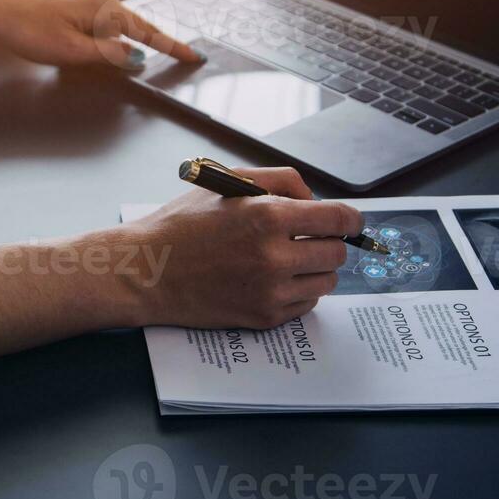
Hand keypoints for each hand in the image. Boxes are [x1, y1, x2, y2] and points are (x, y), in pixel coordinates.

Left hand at [0, 0, 201, 68]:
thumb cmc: (23, 26)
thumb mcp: (69, 52)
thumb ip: (107, 55)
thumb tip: (135, 57)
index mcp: (103, 4)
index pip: (146, 31)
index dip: (170, 47)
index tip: (193, 56)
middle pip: (124, 27)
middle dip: (116, 49)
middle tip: (80, 57)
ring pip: (106, 24)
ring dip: (95, 42)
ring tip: (58, 46)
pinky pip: (92, 16)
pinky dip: (87, 32)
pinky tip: (62, 38)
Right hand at [126, 168, 362, 328]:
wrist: (147, 270)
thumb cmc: (183, 224)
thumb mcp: (227, 181)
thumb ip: (280, 181)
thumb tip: (315, 200)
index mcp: (267, 216)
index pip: (337, 219)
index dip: (350, 219)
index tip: (350, 222)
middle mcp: (274, 256)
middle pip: (336, 253)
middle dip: (326, 242)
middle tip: (306, 239)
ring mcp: (270, 291)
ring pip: (326, 281)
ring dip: (314, 269)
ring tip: (286, 259)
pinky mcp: (264, 317)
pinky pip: (306, 304)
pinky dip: (297, 291)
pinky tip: (271, 280)